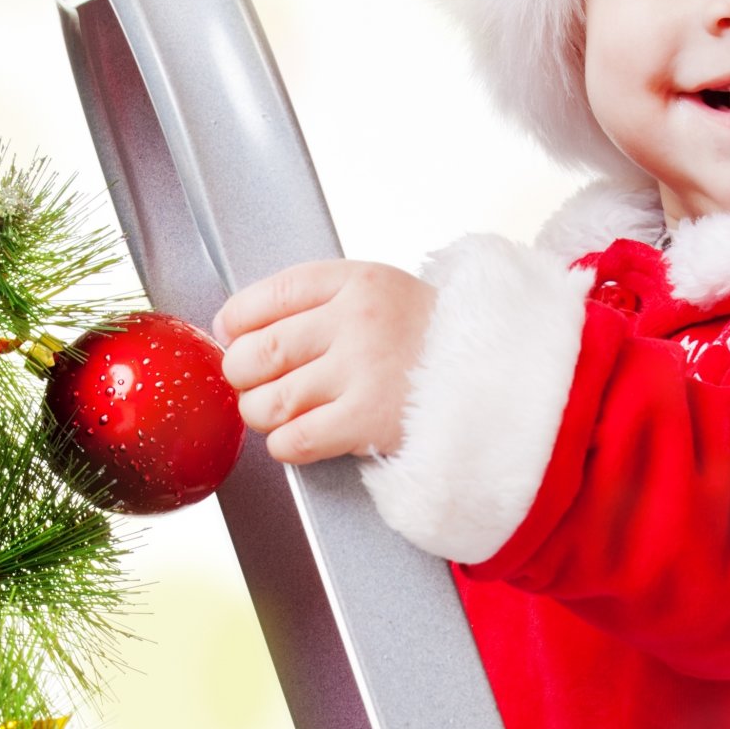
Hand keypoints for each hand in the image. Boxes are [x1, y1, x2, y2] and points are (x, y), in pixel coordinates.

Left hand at [212, 260, 435, 464]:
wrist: (497, 377)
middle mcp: (356, 322)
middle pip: (256, 352)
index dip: (237, 324)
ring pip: (268, 401)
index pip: (265, 298)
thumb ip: (314, 302)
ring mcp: (363, 372)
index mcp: (355, 282)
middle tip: (256, 381)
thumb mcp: (378, 293)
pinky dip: (285, 445)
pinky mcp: (369, 421)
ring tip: (281, 411)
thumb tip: (232, 328)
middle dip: (243, 374)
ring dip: (262, 413)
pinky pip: (294, 440)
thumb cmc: (428, 341)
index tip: (237, 337)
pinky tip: (302, 436)